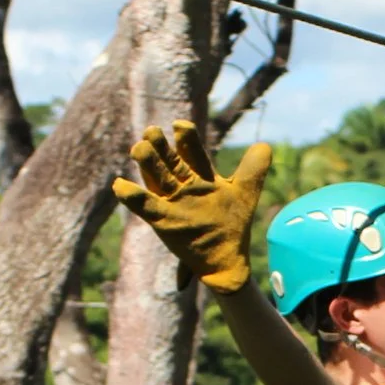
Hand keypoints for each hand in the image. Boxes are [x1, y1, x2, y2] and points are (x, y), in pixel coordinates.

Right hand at [112, 122, 273, 292]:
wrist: (226, 259)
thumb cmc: (231, 225)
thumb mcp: (244, 194)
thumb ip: (253, 170)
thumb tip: (264, 146)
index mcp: (202, 176)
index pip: (193, 152)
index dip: (186, 138)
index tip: (180, 125)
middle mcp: (184, 186)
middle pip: (170, 161)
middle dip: (160, 145)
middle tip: (152, 131)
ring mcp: (172, 203)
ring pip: (157, 179)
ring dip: (147, 164)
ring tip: (139, 148)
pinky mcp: (163, 222)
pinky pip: (145, 207)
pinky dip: (133, 197)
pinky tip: (120, 185)